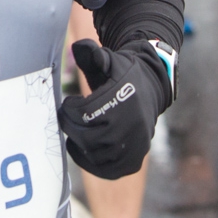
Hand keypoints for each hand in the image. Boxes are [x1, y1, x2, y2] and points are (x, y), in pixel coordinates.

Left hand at [58, 40, 170, 179]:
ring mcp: (135, 146)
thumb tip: (79, 46)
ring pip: (97, 156)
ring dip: (80, 145)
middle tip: (67, 119)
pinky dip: (90, 164)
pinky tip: (80, 149)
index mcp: (125, 100)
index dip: (70, 110)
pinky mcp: (134, 161)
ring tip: (74, 132)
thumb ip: (93, 53)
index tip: (69, 103)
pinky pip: (108, 171)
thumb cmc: (122, 75)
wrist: (150, 92)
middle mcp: (133, 125)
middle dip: (72, 127)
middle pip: (89, 136)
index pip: (86, 113)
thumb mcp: (110, 59)